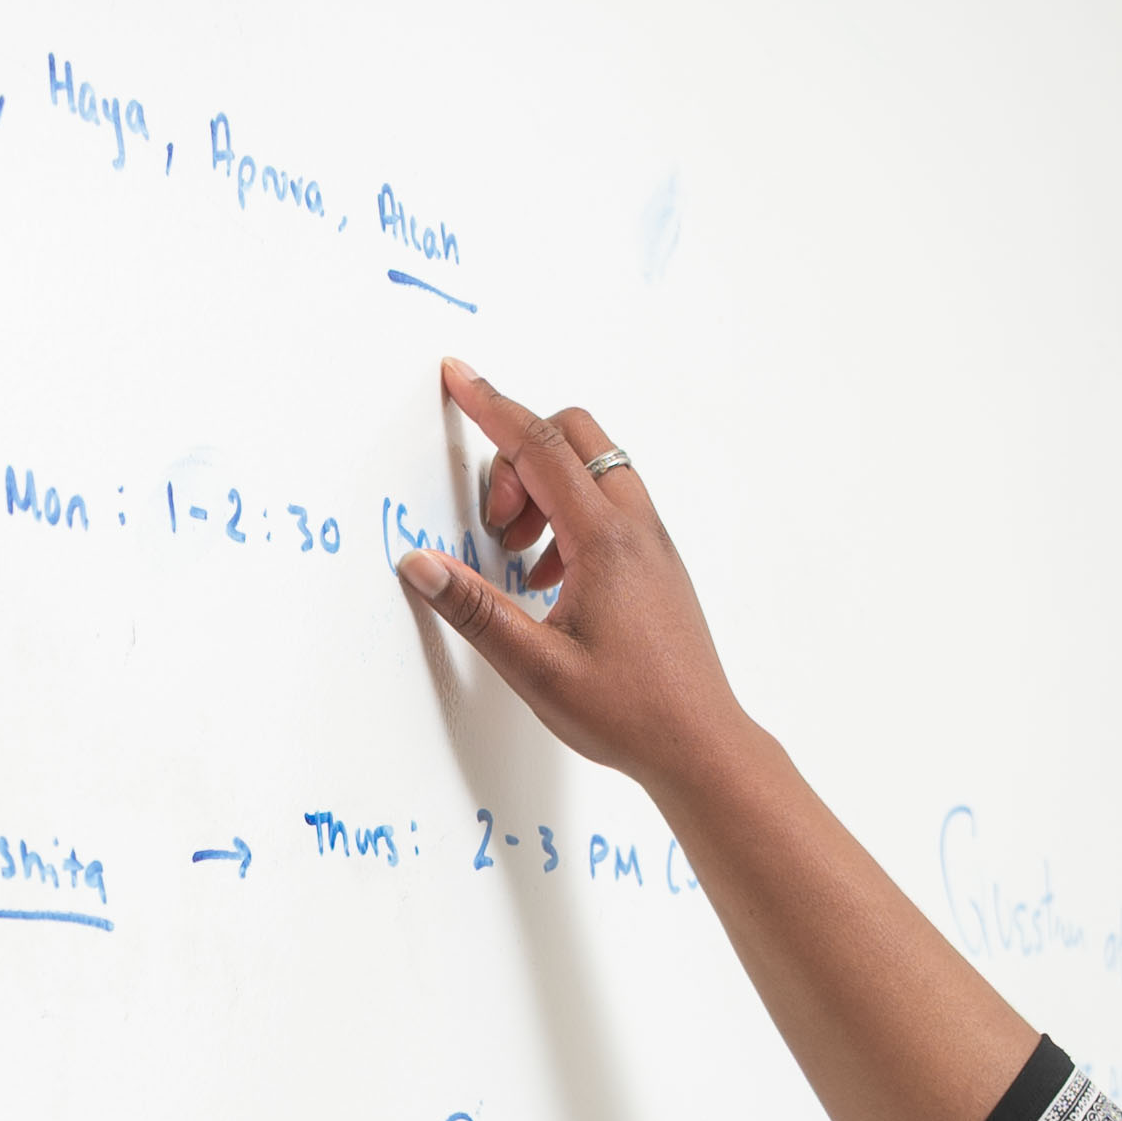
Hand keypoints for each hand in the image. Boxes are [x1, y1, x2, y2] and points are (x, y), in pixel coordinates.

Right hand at [396, 362, 745, 797]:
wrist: (701, 744)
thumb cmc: (630, 712)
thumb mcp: (535, 667)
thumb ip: (475, 610)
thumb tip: (421, 565)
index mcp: (605, 540)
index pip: (539, 446)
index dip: (491, 406)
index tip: (458, 376)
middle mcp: (635, 527)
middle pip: (574, 436)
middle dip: (519, 455)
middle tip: (494, 523)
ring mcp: (652, 542)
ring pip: (593, 469)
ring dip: (544, 491)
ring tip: (518, 559)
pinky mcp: (656, 562)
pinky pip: (608, 504)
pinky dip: (568, 517)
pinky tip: (548, 578)